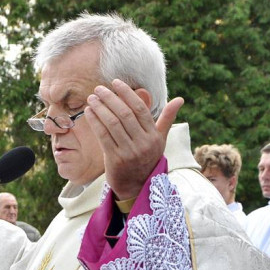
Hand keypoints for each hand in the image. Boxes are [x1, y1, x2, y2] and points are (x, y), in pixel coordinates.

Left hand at [85, 80, 183, 200]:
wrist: (137, 186)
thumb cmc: (147, 158)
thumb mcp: (159, 139)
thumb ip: (167, 118)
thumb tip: (180, 99)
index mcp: (154, 136)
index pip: (140, 109)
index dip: (127, 94)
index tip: (115, 82)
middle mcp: (143, 143)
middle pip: (124, 114)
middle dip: (110, 98)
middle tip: (99, 89)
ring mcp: (129, 152)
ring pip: (112, 124)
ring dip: (100, 108)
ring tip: (92, 98)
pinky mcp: (115, 160)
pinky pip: (103, 136)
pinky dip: (95, 122)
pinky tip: (89, 113)